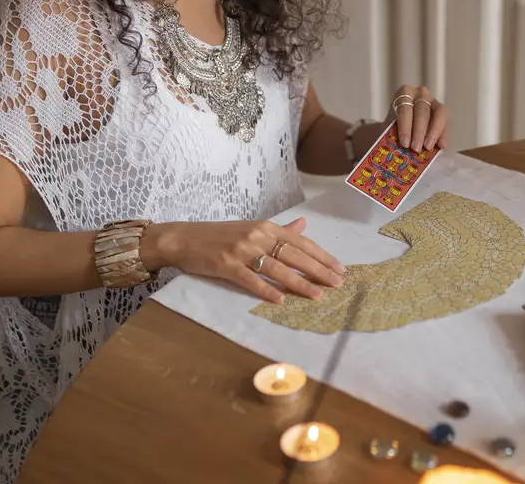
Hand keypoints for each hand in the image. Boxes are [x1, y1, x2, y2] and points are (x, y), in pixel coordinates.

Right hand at [153, 217, 345, 303]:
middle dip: (318, 270)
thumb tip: (303, 224)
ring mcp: (242, 250)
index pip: (301, 242)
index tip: (339, 268)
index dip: (322, 256)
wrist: (184, 238)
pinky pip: (250, 279)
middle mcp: (258, 236)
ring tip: (317, 294)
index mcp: (266, 227)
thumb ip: (279, 229)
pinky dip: (266, 289)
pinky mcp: (226, 265)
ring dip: (299, 283)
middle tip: (337, 283)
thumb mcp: (252, 227)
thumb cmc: (220, 235)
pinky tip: (281, 299)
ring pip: (277, 268)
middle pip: (294, 255)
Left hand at [388, 84, 448, 150]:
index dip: (405, 126)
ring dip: (433, 132)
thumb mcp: (388, 125)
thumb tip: (393, 148)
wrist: (400, 122)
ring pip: (438, 114)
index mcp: (403, 93)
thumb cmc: (394, 123)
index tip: (404, 143)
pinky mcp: (442, 112)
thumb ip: (390, 134)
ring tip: (428, 147)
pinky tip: (441, 145)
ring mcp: (433, 101)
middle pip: (422, 112)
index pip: (405, 109)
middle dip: (419, 132)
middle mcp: (420, 94)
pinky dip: (443, 135)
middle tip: (416, 148)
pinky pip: (445, 122)